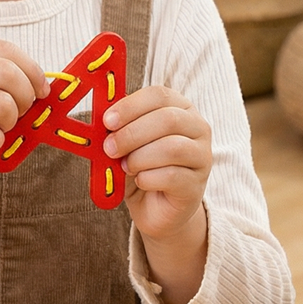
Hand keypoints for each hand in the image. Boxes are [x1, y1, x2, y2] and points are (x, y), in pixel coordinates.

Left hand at [102, 85, 211, 303]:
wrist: (155, 208)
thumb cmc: (141, 168)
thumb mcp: (126, 144)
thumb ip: (118, 129)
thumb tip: (100, 122)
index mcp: (180, 108)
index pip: (159, 95)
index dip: (131, 106)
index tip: (107, 121)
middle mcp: (198, 128)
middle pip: (168, 119)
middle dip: (132, 134)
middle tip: (109, 148)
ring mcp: (202, 157)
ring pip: (173, 147)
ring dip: (139, 158)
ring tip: (125, 167)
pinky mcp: (196, 184)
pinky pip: (172, 176)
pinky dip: (147, 178)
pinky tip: (140, 181)